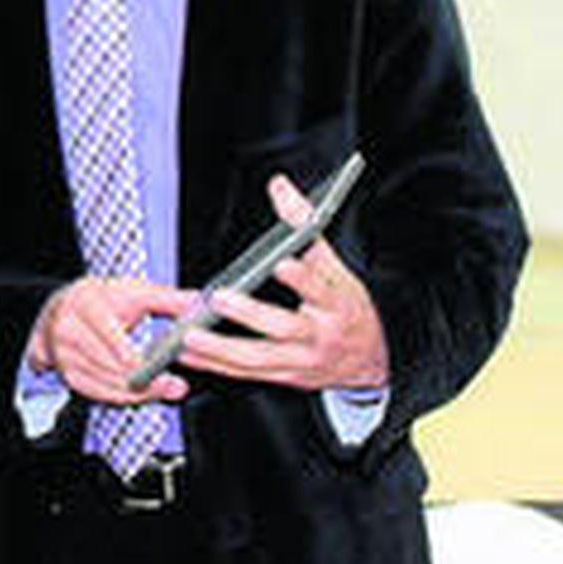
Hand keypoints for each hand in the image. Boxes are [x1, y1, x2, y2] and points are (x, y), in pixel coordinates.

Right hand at [30, 276, 193, 404]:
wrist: (61, 312)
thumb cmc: (103, 301)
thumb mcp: (131, 291)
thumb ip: (167, 298)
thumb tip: (199, 303)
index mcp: (85, 303)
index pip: (104, 329)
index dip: (124, 349)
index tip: (147, 364)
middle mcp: (69, 330)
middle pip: (107, 363)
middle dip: (143, 378)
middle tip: (174, 384)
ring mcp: (66, 356)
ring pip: (106, 383)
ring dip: (140, 391)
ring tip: (168, 388)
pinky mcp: (69, 376)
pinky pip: (101, 394)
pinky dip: (126, 397)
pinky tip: (147, 394)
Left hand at [180, 172, 389, 389]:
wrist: (373, 360)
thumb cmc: (348, 308)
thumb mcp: (337, 266)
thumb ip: (305, 226)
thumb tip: (280, 186)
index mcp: (336, 303)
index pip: (321, 286)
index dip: (303, 278)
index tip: (282, 263)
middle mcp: (319, 334)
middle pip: (285, 327)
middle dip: (251, 314)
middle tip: (220, 299)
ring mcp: (301, 360)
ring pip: (259, 357)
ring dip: (220, 348)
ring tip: (189, 335)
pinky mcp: (284, 377)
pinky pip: (246, 372)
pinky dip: (215, 364)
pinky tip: (189, 353)